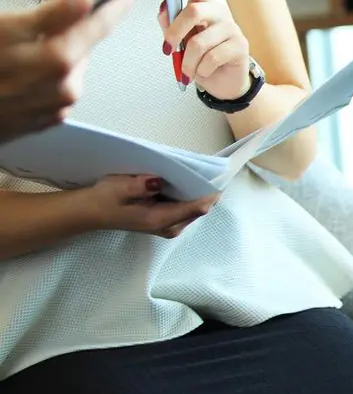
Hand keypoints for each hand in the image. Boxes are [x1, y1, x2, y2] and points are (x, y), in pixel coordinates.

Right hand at [0, 0, 135, 142]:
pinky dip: (52, 78)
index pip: (88, 17)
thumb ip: (44, 16)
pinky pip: (64, 87)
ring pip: (74, 65)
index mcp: (37, 44)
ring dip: (60, 56)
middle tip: (39, 30)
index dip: (112, 4)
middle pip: (83, 42)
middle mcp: (55, 74)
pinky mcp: (56, 117)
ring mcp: (58, 99)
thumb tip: (82, 3)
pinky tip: (24, 79)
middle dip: (73, 30)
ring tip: (22, 59)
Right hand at [82, 175, 217, 238]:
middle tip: (214, 167)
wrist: (90, 212)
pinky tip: (186, 179)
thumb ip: (139, 186)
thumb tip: (158, 181)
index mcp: (161, 220)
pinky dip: (189, 193)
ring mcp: (171, 226)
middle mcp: (171, 227)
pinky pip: (187, 207)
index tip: (220, 175)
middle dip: (207, 189)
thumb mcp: (118, 188)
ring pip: (196, 207)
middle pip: (200, 207)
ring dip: (199, 190)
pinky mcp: (168, 221)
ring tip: (202, 170)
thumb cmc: (104, 199)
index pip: (196, 207)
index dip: (211, 191)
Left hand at [159, 0, 250, 100]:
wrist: (223, 83)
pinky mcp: (240, 46)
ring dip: (188, 62)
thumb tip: (164, 9)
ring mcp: (232, 29)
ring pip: (199, 42)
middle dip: (175, 33)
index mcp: (204, 8)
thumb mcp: (181, 43)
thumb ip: (170, 25)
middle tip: (169, 49)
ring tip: (187, 71)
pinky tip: (204, 72)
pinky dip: (202, 70)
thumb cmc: (203, 60)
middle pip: (194, 11)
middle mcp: (220, 14)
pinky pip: (212, 58)